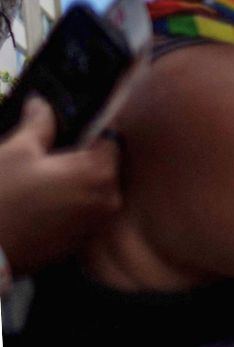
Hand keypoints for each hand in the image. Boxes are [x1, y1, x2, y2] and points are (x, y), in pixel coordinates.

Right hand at [0, 98, 120, 274]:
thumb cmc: (0, 197)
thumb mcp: (17, 151)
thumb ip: (38, 123)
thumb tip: (42, 103)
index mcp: (99, 172)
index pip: (110, 139)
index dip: (89, 133)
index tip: (67, 133)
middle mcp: (108, 199)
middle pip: (103, 167)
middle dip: (80, 160)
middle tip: (47, 159)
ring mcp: (96, 225)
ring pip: (93, 192)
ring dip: (75, 185)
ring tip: (40, 184)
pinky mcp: (80, 244)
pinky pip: (83, 215)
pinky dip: (69, 207)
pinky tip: (40, 206)